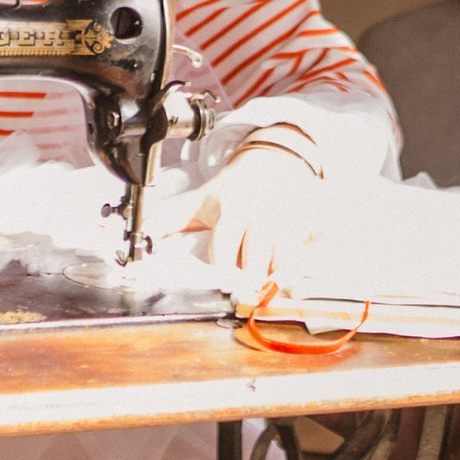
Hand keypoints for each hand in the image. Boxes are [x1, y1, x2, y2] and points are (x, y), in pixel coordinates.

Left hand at [182, 138, 326, 290]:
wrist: (272, 163)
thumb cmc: (233, 191)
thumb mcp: (199, 202)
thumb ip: (167, 221)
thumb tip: (139, 238)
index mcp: (232, 209)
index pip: (226, 244)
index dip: (223, 266)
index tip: (222, 285)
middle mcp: (263, 214)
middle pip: (259, 257)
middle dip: (254, 279)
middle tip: (249, 297)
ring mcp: (291, 218)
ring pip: (290, 257)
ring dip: (284, 277)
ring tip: (276, 291)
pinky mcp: (314, 220)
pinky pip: (320, 242)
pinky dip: (319, 253)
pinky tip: (311, 264)